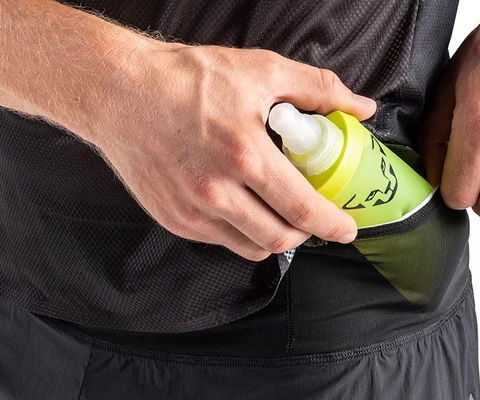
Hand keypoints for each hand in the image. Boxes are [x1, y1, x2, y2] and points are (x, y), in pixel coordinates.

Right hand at [89, 43, 376, 259]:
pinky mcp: (177, 221)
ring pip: (253, 248)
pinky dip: (243, 232)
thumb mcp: (259, 70)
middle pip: (281, 239)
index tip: (346, 229)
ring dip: (276, 237)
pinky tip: (245, 208)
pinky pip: (223, 241)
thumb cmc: (186, 79)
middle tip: (313, 218)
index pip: (303, 209)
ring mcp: (194, 212)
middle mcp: (218, 192)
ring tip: (281, 214)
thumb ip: (316, 89)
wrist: (119, 92)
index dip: (332, 225)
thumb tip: (360, 107)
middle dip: (307, 234)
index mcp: (245, 155)